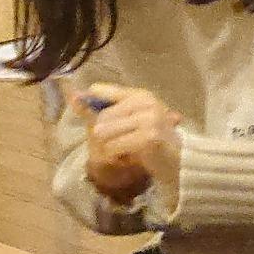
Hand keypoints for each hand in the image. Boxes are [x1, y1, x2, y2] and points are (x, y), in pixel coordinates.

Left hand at [83, 85, 180, 202]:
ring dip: (109, 146)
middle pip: (100, 117)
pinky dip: (116, 155)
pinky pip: (113, 146)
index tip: (95, 123)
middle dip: (103, 135)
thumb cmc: (153, 140)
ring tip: (124, 150)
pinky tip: (128, 157)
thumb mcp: (128, 121)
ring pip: (104, 132)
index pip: (99, 92)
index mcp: (140, 94)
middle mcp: (146, 102)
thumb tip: (73, 96)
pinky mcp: (149, 137)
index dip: (91, 107)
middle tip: (120, 143)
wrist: (180, 161)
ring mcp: (149, 118)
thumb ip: (100, 108)